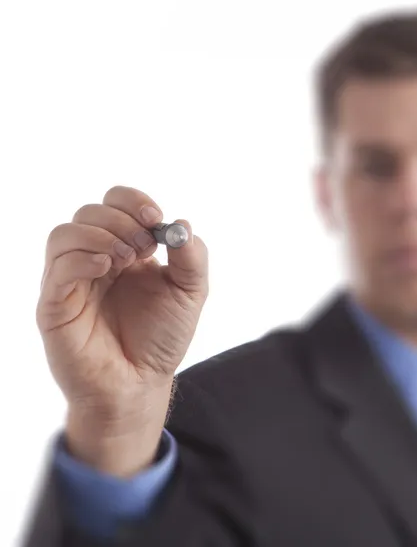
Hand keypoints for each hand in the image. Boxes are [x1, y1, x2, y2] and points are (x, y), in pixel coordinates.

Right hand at [36, 185, 207, 423]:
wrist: (140, 383)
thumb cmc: (162, 338)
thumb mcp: (189, 292)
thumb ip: (192, 257)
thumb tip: (182, 223)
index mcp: (124, 250)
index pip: (115, 204)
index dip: (133, 202)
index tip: (155, 218)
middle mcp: (95, 259)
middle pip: (90, 212)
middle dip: (121, 220)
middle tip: (145, 246)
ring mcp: (72, 280)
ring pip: (65, 233)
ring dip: (100, 235)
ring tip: (126, 258)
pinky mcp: (55, 304)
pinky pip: (57, 266)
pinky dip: (82, 257)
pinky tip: (107, 269)